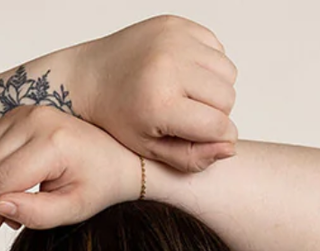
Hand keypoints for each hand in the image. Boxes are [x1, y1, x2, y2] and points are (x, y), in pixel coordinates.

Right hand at [0, 106, 141, 232]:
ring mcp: (25, 111)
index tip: (0, 226)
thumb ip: (35, 213)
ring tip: (9, 202)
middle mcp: (35, 119)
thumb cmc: (98, 185)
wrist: (117, 156)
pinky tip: (8, 184)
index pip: (2, 179)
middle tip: (6, 219)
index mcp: (52, 143)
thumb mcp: (72, 209)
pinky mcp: (19, 112)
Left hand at [75, 15, 237, 173]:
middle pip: (227, 97)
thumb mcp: (150, 150)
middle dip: (217, 113)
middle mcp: (169, 64)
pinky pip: (217, 47)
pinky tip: (184, 74)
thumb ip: (192, 157)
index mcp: (160, 102)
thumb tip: (230, 147)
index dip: (220, 138)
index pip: (218, 125)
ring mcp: (173, 39)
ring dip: (215, 88)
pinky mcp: (176, 23)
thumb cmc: (118, 118)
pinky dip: (207, 64)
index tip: (208, 139)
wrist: (89, 77)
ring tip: (189, 96)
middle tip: (191, 117)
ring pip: (227, 72)